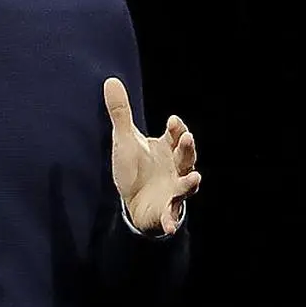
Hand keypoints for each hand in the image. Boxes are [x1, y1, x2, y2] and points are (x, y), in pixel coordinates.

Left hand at [104, 77, 200, 234]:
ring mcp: (174, 190)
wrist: (134, 201)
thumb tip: (110, 80)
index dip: (176, 129)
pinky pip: (171, 216)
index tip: (172, 121)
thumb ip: (121, 112)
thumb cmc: (134, 167)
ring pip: (186, 185)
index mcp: (167, 150)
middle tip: (186, 137)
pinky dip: (171, 221)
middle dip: (187, 148)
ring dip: (190, 182)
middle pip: (186, 157)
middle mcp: (175, 169)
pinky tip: (170, 227)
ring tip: (195, 177)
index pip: (176, 136)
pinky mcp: (166, 210)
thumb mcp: (125, 139)